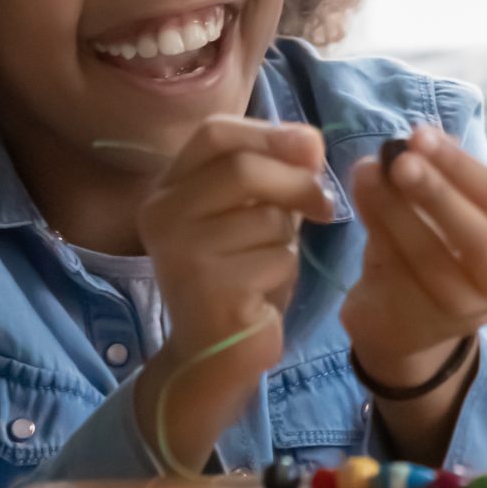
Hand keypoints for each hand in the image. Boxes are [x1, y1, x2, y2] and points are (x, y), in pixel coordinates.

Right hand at [132, 116, 335, 466]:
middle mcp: (162, 215)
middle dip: (297, 182)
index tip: (313, 146)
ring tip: (269, 263)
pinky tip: (263, 291)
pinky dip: (285, 270)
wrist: (212, 355)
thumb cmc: (236, 275)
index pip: (214, 133)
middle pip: (243, 169)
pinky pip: (275, 258)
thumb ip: (274, 174)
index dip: (270, 132)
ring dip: (288, 239)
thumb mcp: (251, 213)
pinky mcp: (209, 290)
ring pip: (266, 218)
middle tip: (324, 205)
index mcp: (167, 189)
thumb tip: (311, 142)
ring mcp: (181, 253)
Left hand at [339, 121, 486, 388]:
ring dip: (394, 208)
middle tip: (399, 159)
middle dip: (435, 191)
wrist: (405, 327)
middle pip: (474, 235)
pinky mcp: (419, 326)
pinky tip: (359, 201)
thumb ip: (437, 178)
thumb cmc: (432, 257)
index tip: (421, 135)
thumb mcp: (443, 215)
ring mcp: (462, 313)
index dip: (459, 165)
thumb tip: (422, 136)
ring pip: (430, 256)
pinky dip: (375, 233)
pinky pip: (396, 274)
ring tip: (366, 172)